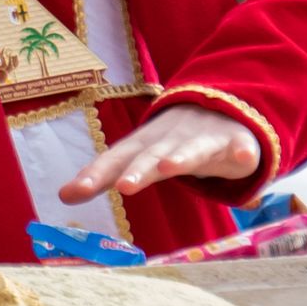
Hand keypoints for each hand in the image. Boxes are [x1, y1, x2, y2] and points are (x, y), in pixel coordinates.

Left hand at [60, 104, 260, 205]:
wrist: (217, 109)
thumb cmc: (167, 142)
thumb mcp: (134, 157)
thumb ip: (102, 176)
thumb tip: (62, 196)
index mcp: (142, 147)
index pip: (114, 161)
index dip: (94, 175)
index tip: (73, 192)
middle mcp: (168, 141)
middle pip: (149, 157)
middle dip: (138, 170)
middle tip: (125, 186)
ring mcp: (201, 140)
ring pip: (190, 150)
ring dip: (180, 157)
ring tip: (171, 167)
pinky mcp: (233, 143)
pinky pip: (238, 147)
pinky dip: (241, 151)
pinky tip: (244, 157)